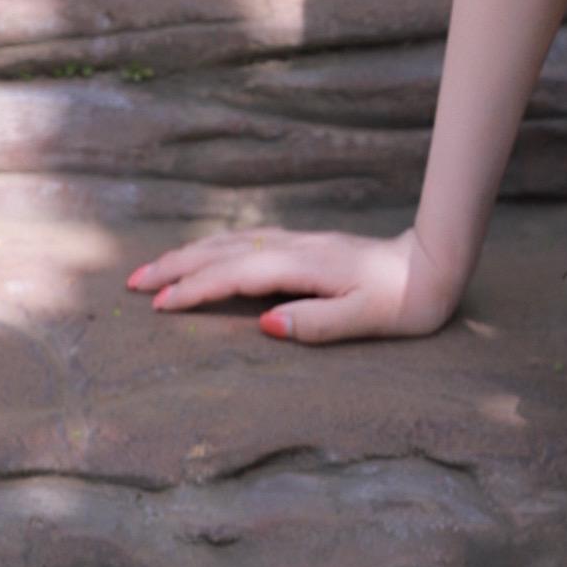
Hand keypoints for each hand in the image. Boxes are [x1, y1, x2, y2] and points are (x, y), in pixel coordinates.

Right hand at [124, 222, 460, 343]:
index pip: (237, 275)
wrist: (434, 264)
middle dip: (176, 265)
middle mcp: (296, 248)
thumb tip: (265, 323)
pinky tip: (207, 254)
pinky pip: (248, 242)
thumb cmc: (404, 301)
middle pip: (224, 251)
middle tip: (131, 282)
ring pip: (233, 242)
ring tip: (155, 269)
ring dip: (191, 253)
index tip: (157, 304)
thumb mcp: (366, 321)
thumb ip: (316, 323)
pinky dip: (216, 247)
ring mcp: (300, 243)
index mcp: (305, 268)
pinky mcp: (307, 245)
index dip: (196, 289)